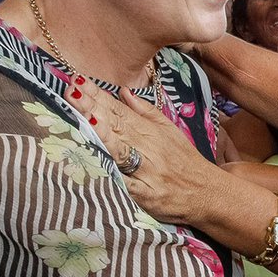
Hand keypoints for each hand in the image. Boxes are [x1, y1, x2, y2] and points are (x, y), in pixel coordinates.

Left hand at [63, 77, 219, 223]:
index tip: (78, 82)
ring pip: (120, 150)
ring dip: (102, 133)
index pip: (120, 110)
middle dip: (92, 108)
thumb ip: (146, 111)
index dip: (99, 96)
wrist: (206, 193)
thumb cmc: (184, 161)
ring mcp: (146, 171)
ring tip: (84, 116)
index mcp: (151, 131)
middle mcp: (147, 148)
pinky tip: (98, 164)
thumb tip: (123, 91)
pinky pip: (125, 183)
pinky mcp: (146, 194)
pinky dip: (112, 173)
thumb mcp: (170, 131)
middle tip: (71, 91)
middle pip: (116, 126)